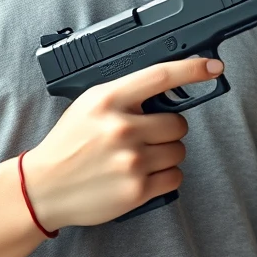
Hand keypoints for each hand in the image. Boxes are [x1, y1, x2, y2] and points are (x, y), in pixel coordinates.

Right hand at [21, 56, 222, 230]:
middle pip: (178, 122)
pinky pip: (175, 177)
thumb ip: (127, 94)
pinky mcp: (136, 189)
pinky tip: (143, 175)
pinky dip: (165, 177)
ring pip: (179, 150)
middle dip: (168, 130)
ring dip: (166, 154)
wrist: (42, 188)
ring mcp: (131, 160)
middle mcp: (122, 128)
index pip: (161, 76)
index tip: (213, 67)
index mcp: (109, 99)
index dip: (193, 69)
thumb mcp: (91, 105)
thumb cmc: (70, 143)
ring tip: (139, 158)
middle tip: (145, 137)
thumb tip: (171, 86)